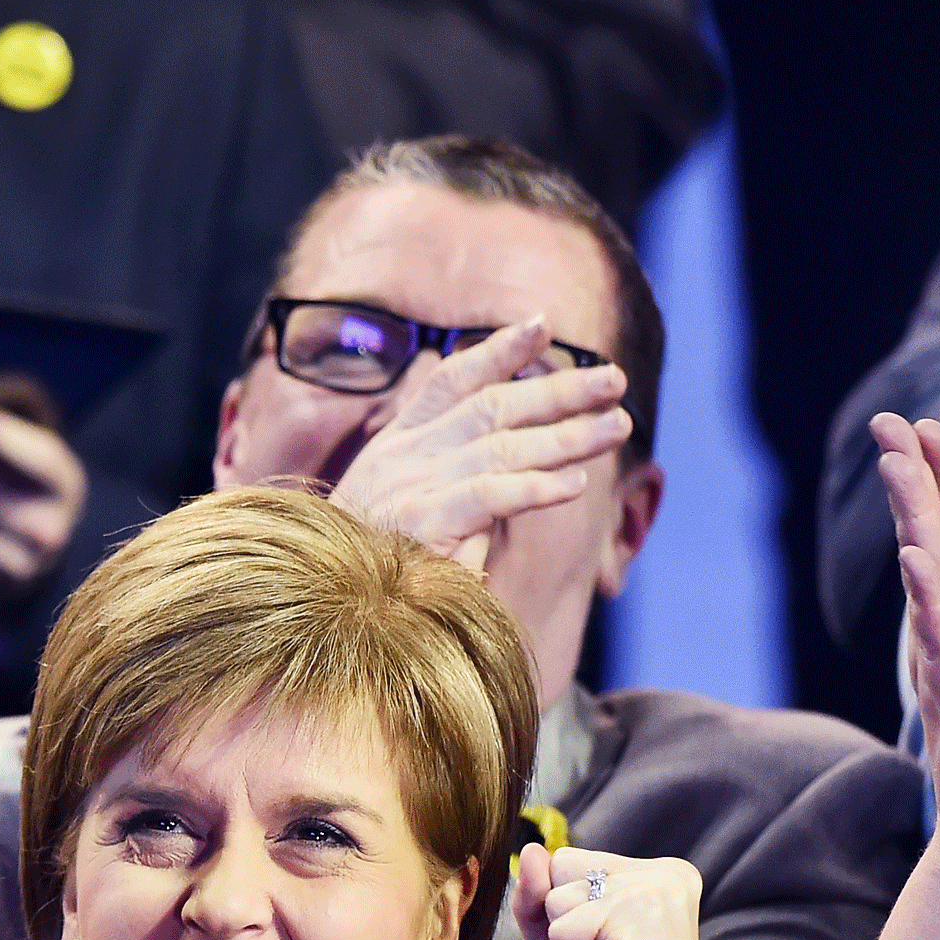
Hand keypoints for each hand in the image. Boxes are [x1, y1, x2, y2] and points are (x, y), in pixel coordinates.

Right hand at [327, 320, 629, 571]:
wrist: (323, 612)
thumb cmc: (368, 570)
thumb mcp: (401, 509)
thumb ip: (453, 481)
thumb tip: (518, 461)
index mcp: (396, 447)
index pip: (449, 384)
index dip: (496, 353)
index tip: (542, 326)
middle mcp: (402, 458)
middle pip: (491, 408)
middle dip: (557, 391)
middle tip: (614, 380)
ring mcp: (409, 489)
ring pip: (501, 448)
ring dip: (566, 436)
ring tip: (617, 427)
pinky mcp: (419, 527)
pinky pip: (487, 496)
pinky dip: (533, 488)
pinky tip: (573, 484)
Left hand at [514, 844, 714, 939]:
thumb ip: (537, 896)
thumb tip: (530, 850)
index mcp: (658, 875)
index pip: (567, 862)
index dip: (565, 914)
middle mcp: (665, 873)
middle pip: (560, 867)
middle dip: (565, 923)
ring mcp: (656, 888)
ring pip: (556, 895)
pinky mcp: (640, 911)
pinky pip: (562, 926)